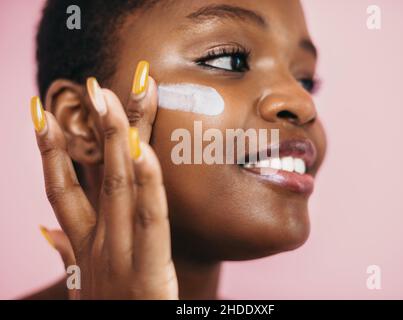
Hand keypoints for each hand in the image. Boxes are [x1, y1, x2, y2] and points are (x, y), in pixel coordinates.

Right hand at [31, 61, 177, 298]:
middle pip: (93, 176)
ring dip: (113, 142)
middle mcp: (99, 243)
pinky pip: (150, 219)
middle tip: (90, 87)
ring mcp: (120, 256)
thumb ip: (66, 253)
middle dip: (90, 130)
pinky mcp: (149, 272)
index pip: (59, 188)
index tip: (39, 112)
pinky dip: (146, 184)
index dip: (47, 150)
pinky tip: (143, 152)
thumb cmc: (109, 314)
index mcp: (85, 244)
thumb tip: (44, 230)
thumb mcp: (83, 282)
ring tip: (109, 101)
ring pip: (116, 188)